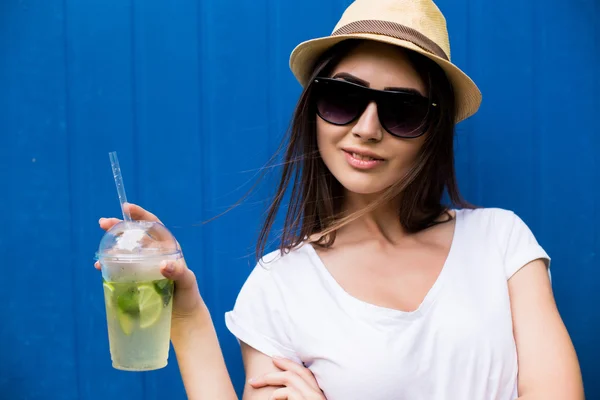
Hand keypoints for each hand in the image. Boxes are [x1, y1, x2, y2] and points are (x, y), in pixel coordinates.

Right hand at [95, 203, 202, 317]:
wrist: (183, 318)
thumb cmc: (188, 296)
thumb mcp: (186, 282)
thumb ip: (178, 272)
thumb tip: (163, 265)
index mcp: (168, 249)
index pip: (154, 226)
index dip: (140, 215)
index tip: (126, 207)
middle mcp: (155, 255)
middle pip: (135, 236)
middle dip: (119, 227)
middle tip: (103, 223)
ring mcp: (144, 267)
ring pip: (126, 251)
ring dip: (112, 247)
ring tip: (100, 249)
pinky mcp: (137, 280)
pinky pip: (121, 269)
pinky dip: (110, 266)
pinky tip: (101, 267)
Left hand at [249, 357, 325, 399]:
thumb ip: (296, 397)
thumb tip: (278, 392)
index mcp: (317, 395)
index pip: (305, 373)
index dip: (289, 363)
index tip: (275, 359)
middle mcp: (318, 396)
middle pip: (299, 372)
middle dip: (278, 366)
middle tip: (259, 371)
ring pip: (292, 379)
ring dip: (271, 378)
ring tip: (255, 383)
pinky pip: (291, 393)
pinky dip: (278, 393)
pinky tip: (271, 398)